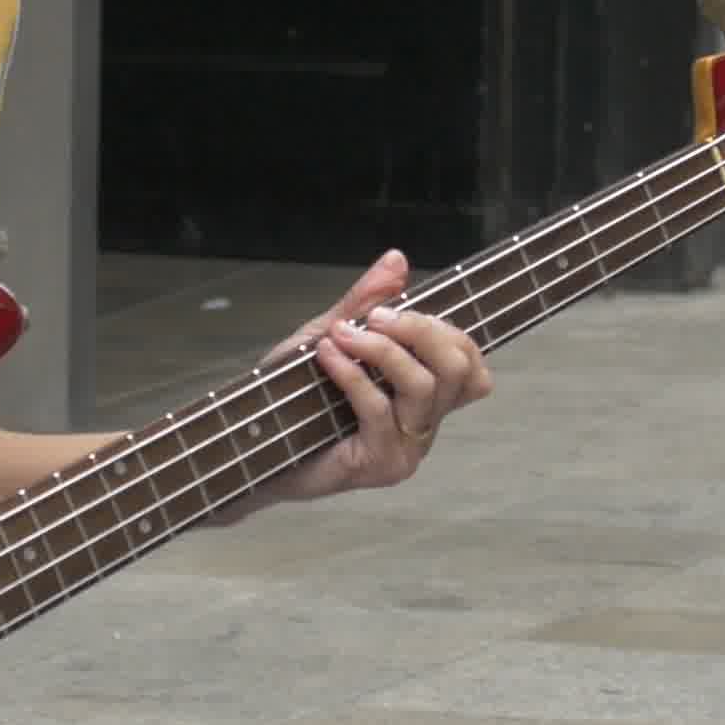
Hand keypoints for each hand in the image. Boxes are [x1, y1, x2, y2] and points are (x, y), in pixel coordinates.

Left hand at [258, 251, 491, 506]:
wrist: (255, 447)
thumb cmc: (291, 397)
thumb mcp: (328, 335)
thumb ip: (364, 302)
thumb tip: (396, 260)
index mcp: (422, 395)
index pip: (469, 361)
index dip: (444, 328)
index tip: (393, 308)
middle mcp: (424, 422)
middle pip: (458, 368)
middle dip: (419, 330)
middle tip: (375, 317)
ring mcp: (407, 447)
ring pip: (423, 386)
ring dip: (382, 349)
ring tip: (342, 334)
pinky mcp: (382, 464)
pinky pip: (380, 409)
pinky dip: (353, 375)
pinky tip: (327, 357)